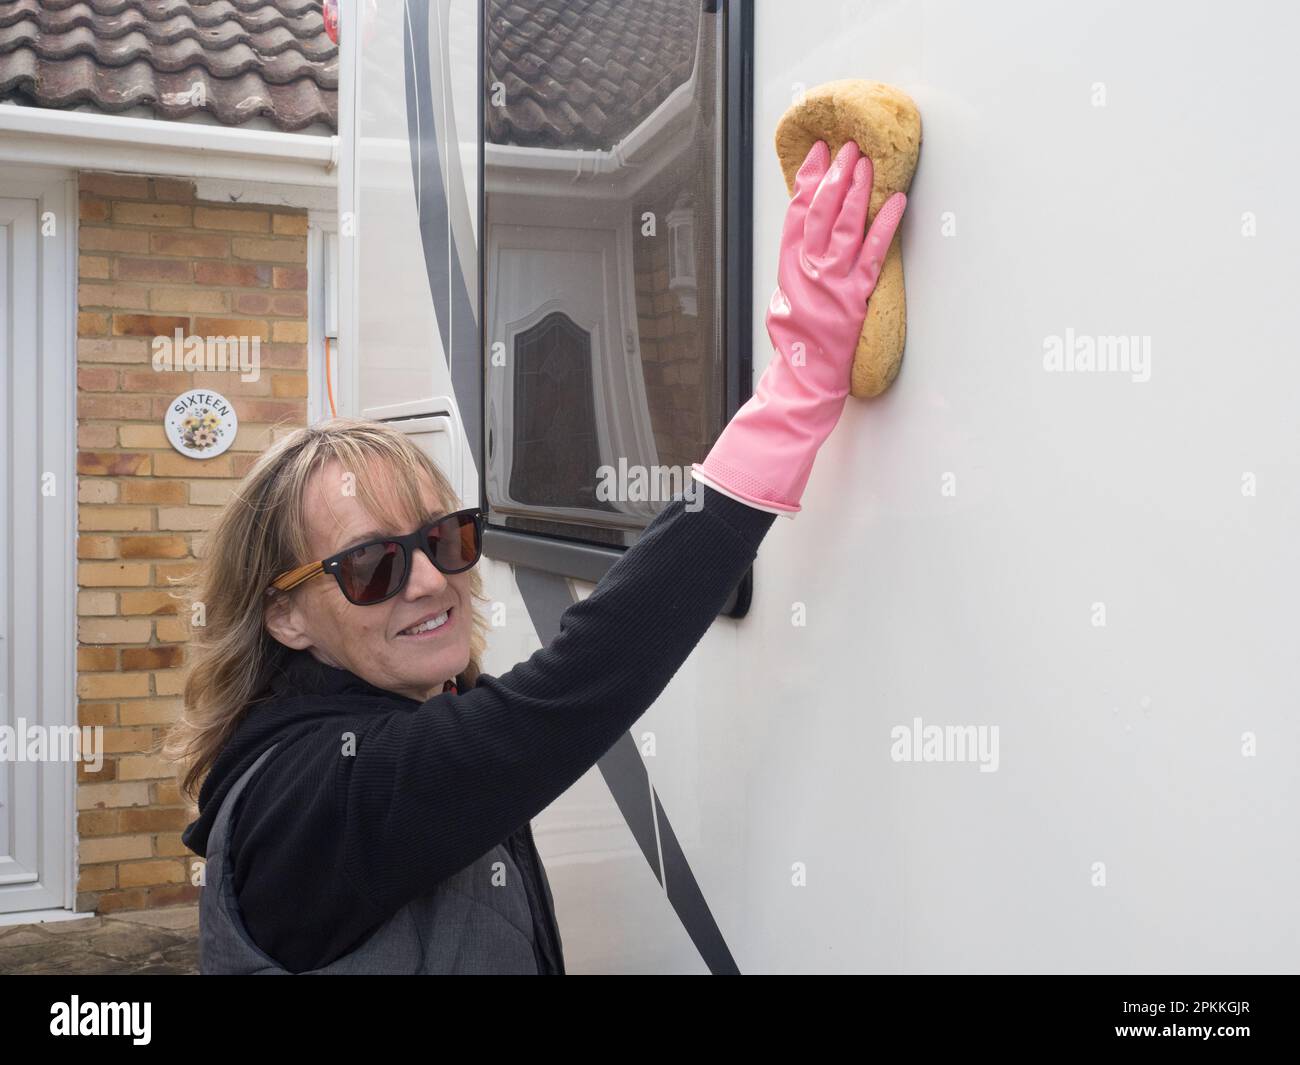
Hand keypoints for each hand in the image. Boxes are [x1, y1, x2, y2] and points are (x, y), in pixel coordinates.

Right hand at [767, 139, 906, 404]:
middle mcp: (808, 269)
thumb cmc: (796, 341)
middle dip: (834, 175)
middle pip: (821, 212)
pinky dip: (886, 225)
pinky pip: (874, 252)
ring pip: (846, 225)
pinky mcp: (856, 295)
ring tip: (866, 163)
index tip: (817, 153)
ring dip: (857, 191)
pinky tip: (897, 202)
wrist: (805, 377)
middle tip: (846, 147)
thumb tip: (806, 237)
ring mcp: (833, 281)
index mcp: (789, 267)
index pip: (797, 213)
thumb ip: (795, 265)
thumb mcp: (783, 298)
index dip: (808, 180)